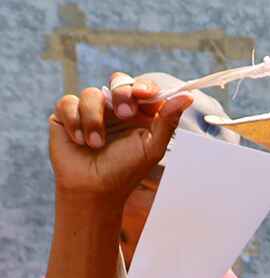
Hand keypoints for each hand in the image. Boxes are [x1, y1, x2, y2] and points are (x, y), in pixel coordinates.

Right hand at [48, 73, 189, 202]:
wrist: (93, 188)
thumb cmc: (124, 171)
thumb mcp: (152, 147)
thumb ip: (167, 121)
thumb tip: (187, 97)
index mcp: (139, 115)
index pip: (143, 88)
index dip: (144, 86)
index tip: (142, 94)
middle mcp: (115, 109)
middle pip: (118, 81)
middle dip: (121, 94)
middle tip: (124, 115)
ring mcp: (92, 110)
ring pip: (91, 94)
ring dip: (94, 119)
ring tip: (96, 144)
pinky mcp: (68, 115)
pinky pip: (67, 102)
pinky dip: (74, 121)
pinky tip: (79, 140)